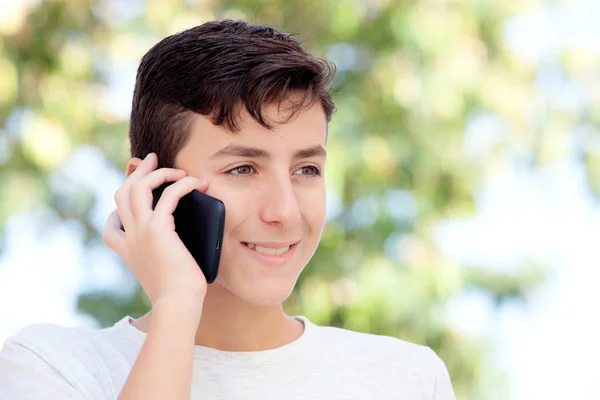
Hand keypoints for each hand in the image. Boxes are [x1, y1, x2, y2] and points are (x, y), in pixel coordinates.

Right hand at [103, 153, 207, 314]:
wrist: (177, 305)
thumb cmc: (178, 295)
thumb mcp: (165, 272)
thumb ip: (166, 257)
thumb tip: (184, 246)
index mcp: (128, 252)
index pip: (112, 225)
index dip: (120, 208)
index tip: (137, 199)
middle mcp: (130, 239)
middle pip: (122, 194)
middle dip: (137, 174)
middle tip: (153, 160)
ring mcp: (140, 232)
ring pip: (137, 188)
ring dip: (158, 173)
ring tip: (177, 170)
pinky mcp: (158, 229)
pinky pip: (169, 195)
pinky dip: (182, 184)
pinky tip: (196, 183)